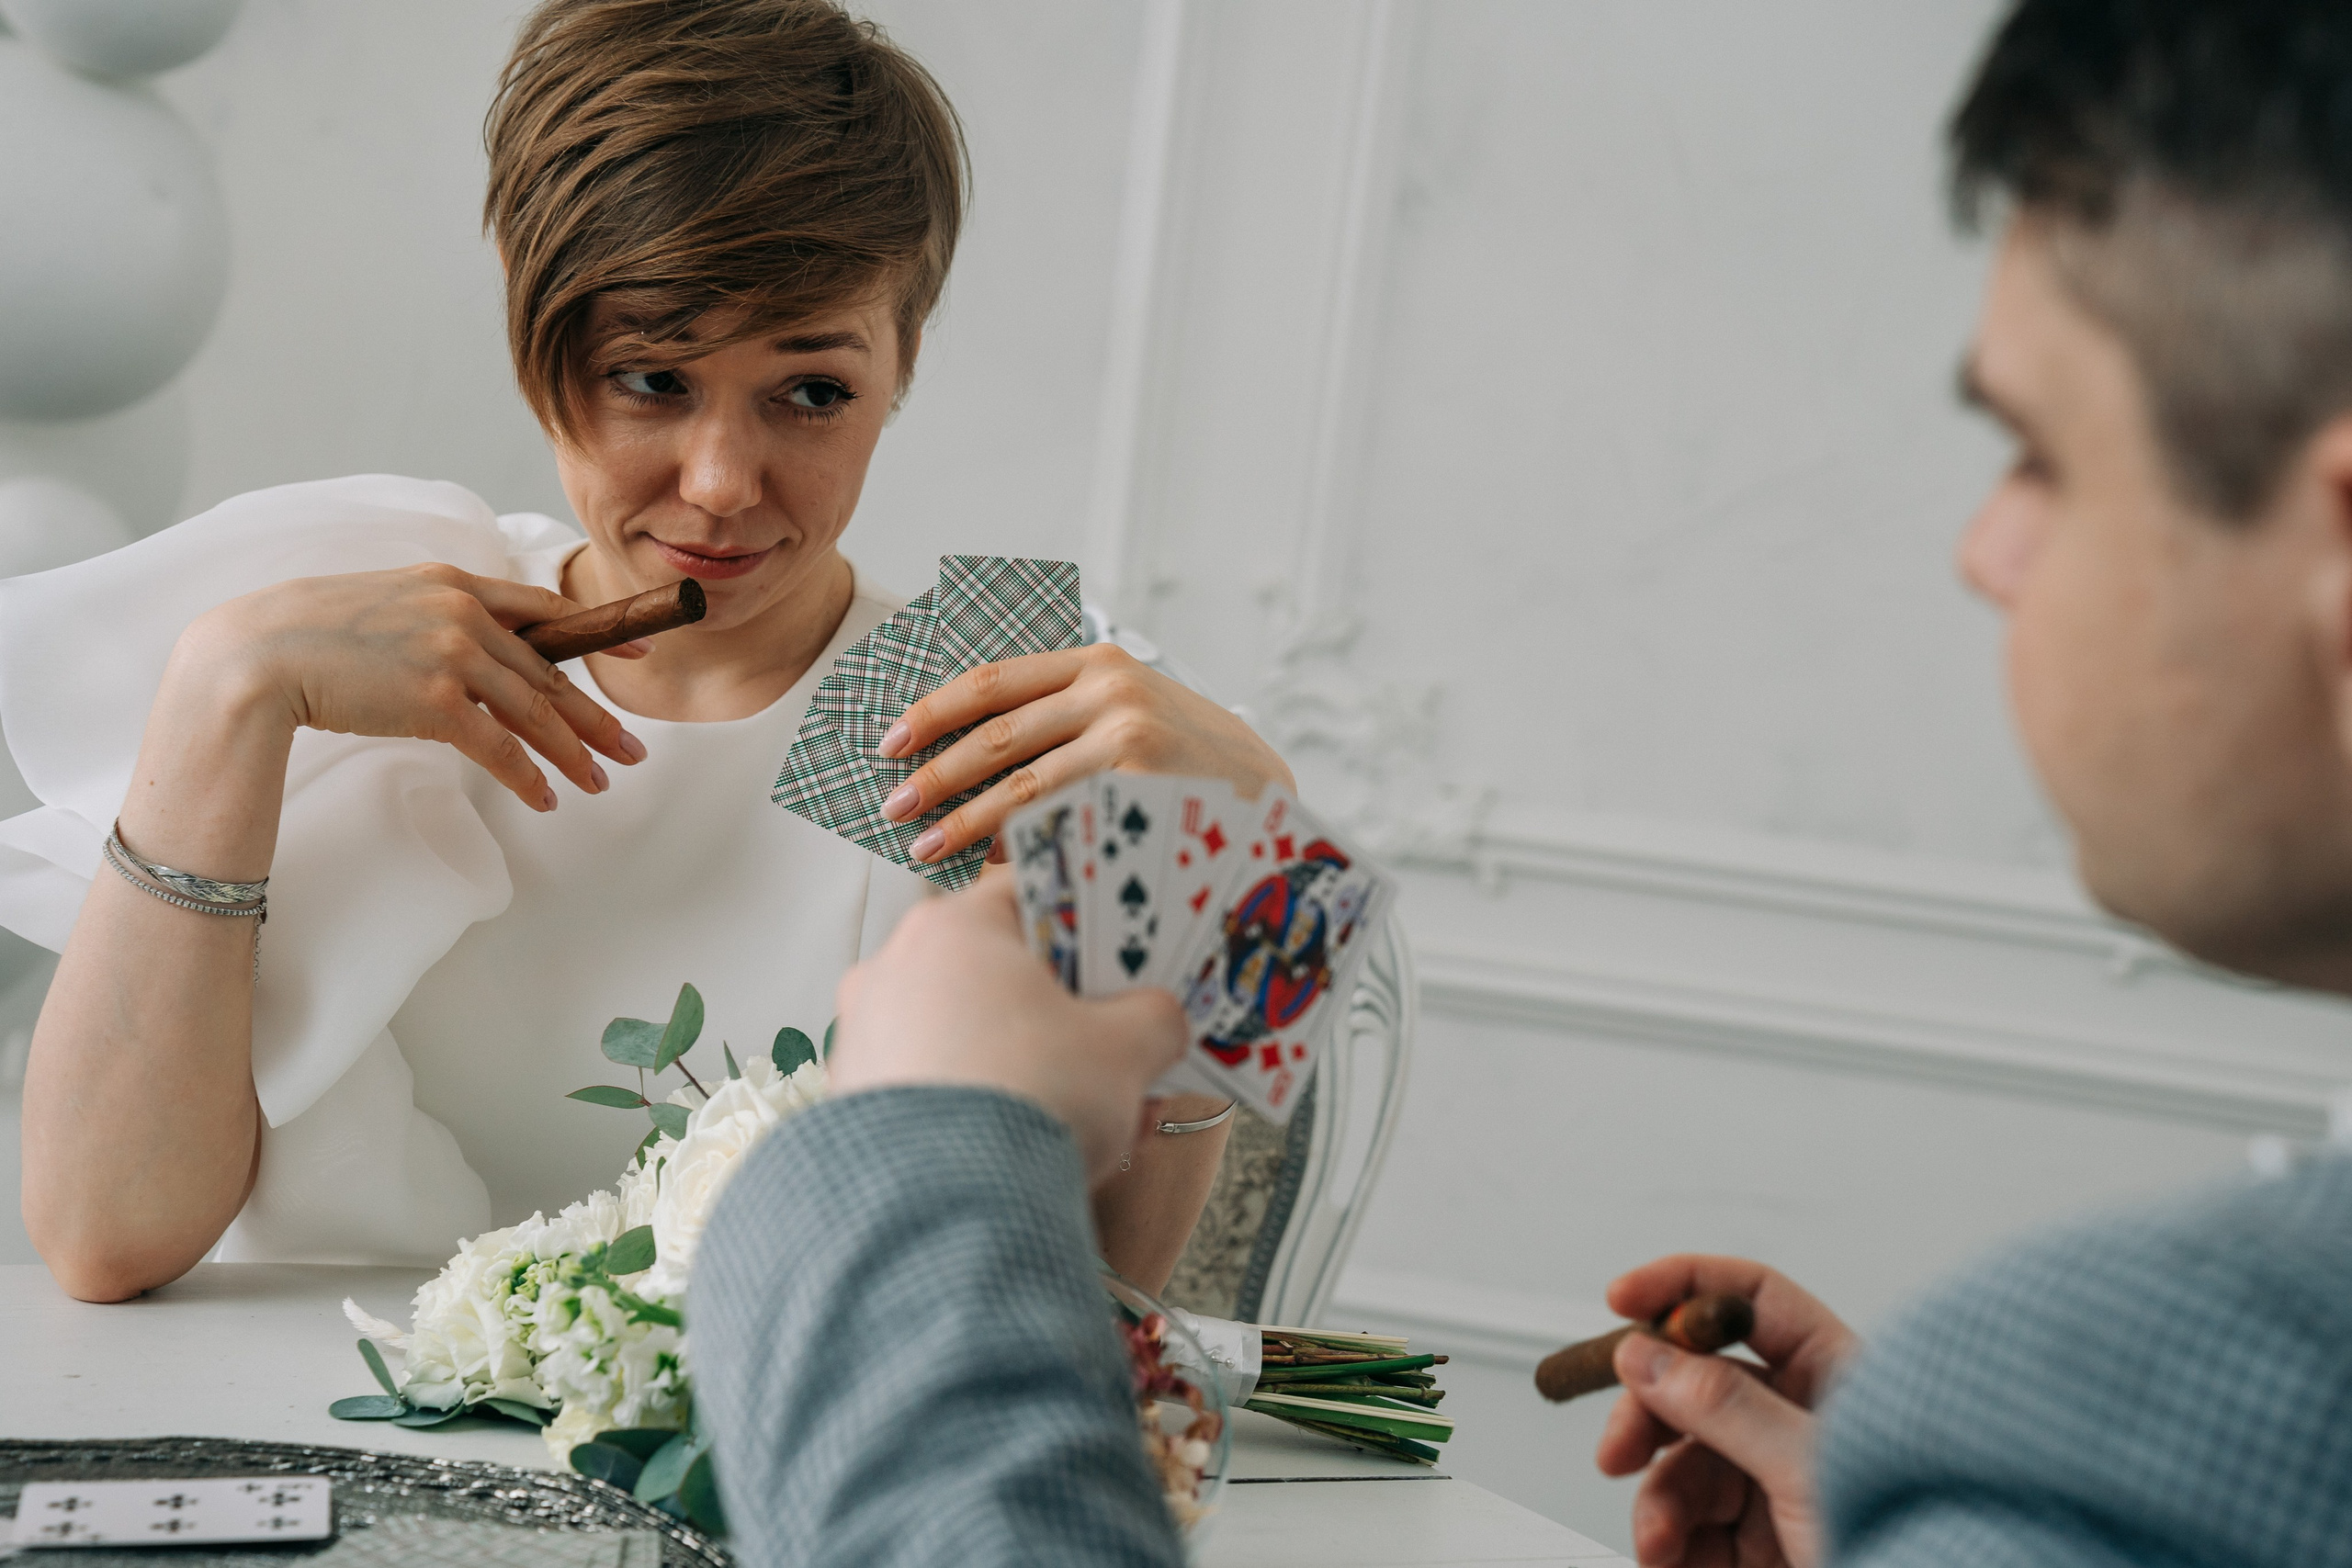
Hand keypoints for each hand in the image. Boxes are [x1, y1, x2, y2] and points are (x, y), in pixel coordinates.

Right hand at [177, 563, 648, 810]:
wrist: (258, 654)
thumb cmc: (310, 633)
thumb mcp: (386, 603)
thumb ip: (436, 616)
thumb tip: (471, 649)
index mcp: (455, 583)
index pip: (545, 609)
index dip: (598, 633)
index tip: (639, 653)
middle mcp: (464, 614)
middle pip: (550, 673)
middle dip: (595, 718)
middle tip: (631, 748)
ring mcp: (453, 655)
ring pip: (535, 713)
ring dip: (572, 754)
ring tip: (599, 781)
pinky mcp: (436, 700)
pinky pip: (499, 747)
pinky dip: (527, 776)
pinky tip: (545, 798)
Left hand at [829, 873, 1186, 1180]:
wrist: (944, 1212)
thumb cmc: (1032, 1101)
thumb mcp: (1128, 1049)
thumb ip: (1155, 1017)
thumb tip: (1159, 1021)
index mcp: (953, 927)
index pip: (1031, 896)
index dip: (1088, 930)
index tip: (1121, 966)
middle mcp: (892, 969)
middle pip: (997, 976)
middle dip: (1063, 1020)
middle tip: (1116, 1057)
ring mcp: (863, 1037)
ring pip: (966, 1038)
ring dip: (1028, 1071)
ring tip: (1088, 1125)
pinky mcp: (851, 1104)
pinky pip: (933, 1090)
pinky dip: (979, 1111)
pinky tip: (1031, 1153)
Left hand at [871, 644, 1293, 863]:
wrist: (1270, 794)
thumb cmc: (1185, 763)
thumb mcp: (1129, 712)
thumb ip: (1060, 716)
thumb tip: (962, 754)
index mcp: (1096, 663)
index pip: (993, 681)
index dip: (933, 712)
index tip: (890, 744)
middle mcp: (1110, 691)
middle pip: (996, 735)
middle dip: (935, 774)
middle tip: (894, 808)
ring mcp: (1129, 738)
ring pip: (1021, 785)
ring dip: (963, 821)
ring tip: (923, 848)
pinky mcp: (1144, 788)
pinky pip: (1061, 823)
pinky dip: (1017, 847)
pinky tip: (987, 869)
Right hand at [1594, 1256, 1861, 1567]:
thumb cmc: (1921, 1546)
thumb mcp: (1808, 1467)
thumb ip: (1725, 1406)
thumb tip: (1649, 1354)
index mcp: (1833, 1377)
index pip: (1749, 1300)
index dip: (1683, 1287)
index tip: (1620, 1298)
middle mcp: (1800, 1423)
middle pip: (1695, 1387)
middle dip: (1647, 1421)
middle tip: (1618, 1452)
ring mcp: (1778, 1484)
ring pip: (1686, 1467)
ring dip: (1660, 1506)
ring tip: (1659, 1542)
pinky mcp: (1761, 1543)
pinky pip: (1693, 1529)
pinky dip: (1671, 1547)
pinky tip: (1669, 1562)